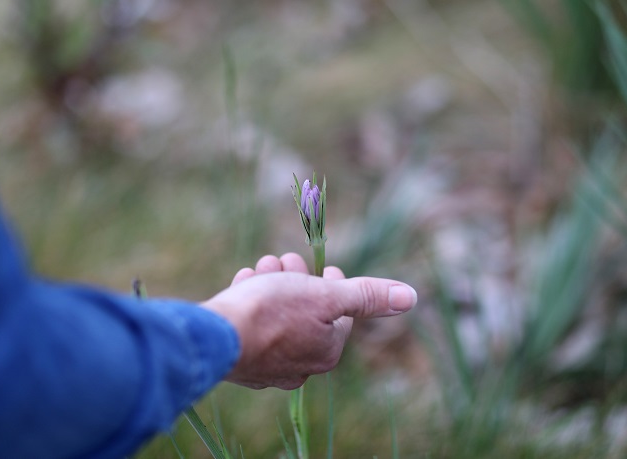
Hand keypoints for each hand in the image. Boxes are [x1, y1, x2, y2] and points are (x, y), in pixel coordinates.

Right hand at [201, 253, 416, 389]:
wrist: (216, 335)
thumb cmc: (274, 311)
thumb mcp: (326, 295)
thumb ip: (367, 296)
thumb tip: (411, 297)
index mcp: (326, 351)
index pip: (340, 313)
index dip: (334, 285)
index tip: (325, 269)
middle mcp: (300, 365)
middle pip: (307, 312)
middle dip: (298, 280)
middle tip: (286, 261)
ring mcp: (268, 366)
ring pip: (277, 315)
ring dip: (272, 283)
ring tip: (262, 268)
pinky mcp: (240, 360)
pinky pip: (252, 325)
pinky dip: (250, 300)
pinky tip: (244, 284)